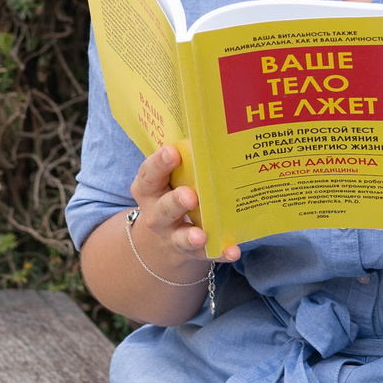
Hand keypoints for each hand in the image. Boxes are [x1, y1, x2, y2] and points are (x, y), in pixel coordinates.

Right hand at [127, 145, 242, 268]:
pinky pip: (206, 254)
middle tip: (190, 195)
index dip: (159, 163)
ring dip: (190, 236)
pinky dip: (220, 253)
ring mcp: (171, 235)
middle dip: (176, 201)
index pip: (149, 174)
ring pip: (179, 236)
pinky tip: (233, 251)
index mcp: (149, 188)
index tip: (172, 152)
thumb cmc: (170, 193)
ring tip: (201, 235)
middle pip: (164, 208)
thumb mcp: (166, 179)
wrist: (162, 238)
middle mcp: (156, 213)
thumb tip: (214, 129)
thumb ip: (183, 161)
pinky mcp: (189, 252)